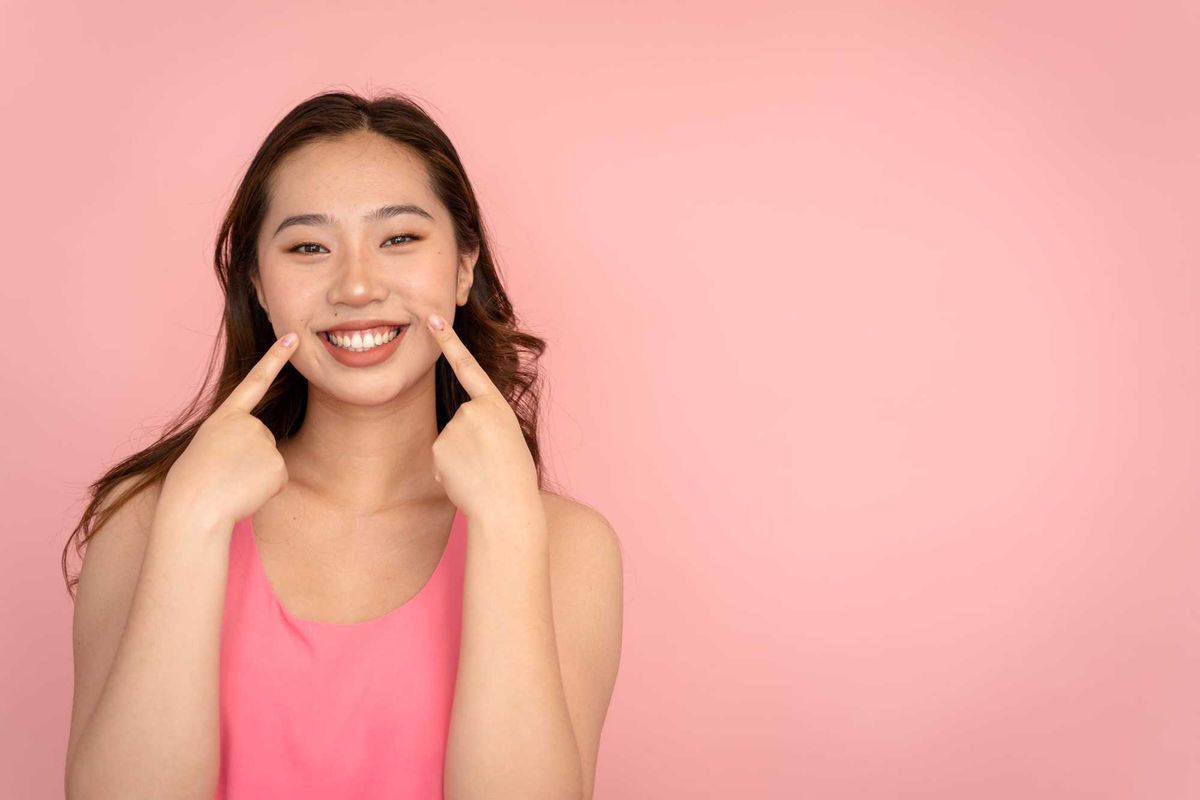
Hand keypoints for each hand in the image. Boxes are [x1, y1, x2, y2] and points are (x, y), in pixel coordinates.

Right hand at [160, 332, 300, 529]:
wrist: (194, 508)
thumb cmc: (192, 485)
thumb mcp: (206, 450)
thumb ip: (232, 440)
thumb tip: (261, 454)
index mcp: (224, 417)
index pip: (254, 381)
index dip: (275, 358)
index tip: (293, 337)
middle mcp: (248, 424)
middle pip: (262, 440)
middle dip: (249, 460)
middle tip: (224, 474)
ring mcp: (264, 443)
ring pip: (270, 462)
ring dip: (254, 477)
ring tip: (230, 483)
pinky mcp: (278, 466)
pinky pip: (277, 480)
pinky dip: (264, 490)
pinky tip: (245, 492)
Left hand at [426, 312, 539, 522]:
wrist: (507, 507)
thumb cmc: (514, 479)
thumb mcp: (508, 441)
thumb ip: (484, 428)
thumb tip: (455, 441)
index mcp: (496, 405)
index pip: (469, 367)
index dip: (449, 343)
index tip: (433, 320)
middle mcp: (473, 410)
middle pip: (460, 422)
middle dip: (468, 444)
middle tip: (490, 464)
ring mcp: (454, 427)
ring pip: (449, 443)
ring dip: (460, 461)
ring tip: (481, 474)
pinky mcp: (439, 447)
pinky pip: (440, 459)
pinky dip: (450, 472)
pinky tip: (466, 481)